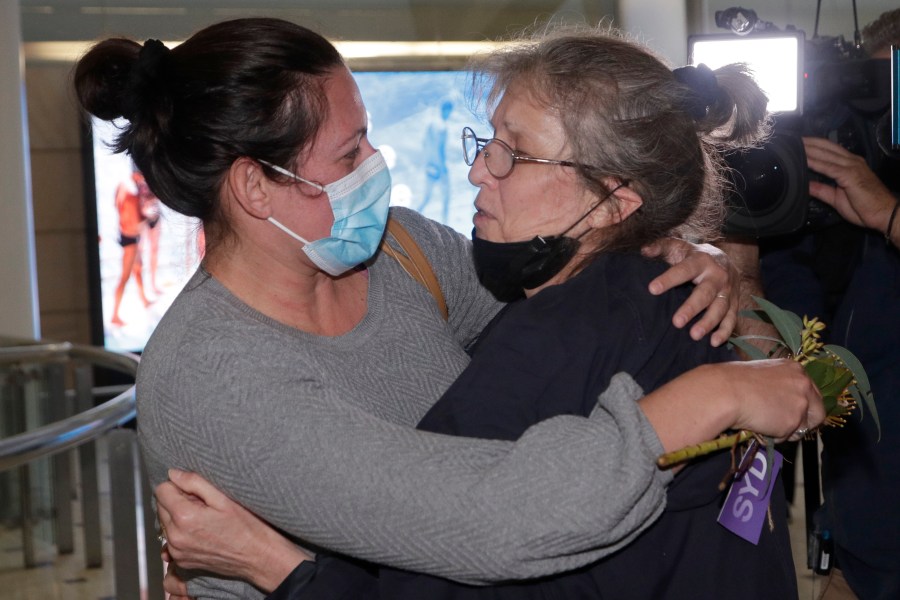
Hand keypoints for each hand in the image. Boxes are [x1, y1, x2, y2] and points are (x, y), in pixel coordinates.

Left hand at [156, 469, 308, 592]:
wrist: (257, 556)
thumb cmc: (246, 526)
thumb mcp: (224, 497)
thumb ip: (195, 482)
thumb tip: (173, 473)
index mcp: (184, 517)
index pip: (162, 490)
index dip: (178, 485)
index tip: (195, 490)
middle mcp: (175, 536)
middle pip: (161, 506)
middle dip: (177, 500)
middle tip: (203, 504)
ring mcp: (177, 552)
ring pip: (165, 523)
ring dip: (178, 517)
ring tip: (203, 518)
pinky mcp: (181, 561)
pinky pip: (171, 540)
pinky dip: (181, 533)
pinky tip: (201, 532)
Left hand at [643, 238, 737, 346]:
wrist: (724, 257)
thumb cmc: (693, 255)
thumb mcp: (678, 246)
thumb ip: (661, 247)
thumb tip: (644, 250)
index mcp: (701, 260)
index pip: (684, 270)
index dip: (668, 279)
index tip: (652, 289)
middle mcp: (718, 275)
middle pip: (705, 293)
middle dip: (692, 308)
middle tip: (677, 322)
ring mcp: (728, 290)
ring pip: (720, 307)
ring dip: (708, 322)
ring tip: (694, 335)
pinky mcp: (735, 302)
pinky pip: (732, 318)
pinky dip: (725, 331)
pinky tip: (714, 342)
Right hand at [724, 359, 824, 441]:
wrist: (725, 391)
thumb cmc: (734, 381)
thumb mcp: (763, 374)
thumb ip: (779, 385)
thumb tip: (780, 401)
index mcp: (796, 369)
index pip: (812, 392)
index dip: (803, 405)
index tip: (792, 412)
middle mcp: (804, 385)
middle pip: (818, 412)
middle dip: (804, 422)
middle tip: (786, 427)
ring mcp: (800, 403)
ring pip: (802, 427)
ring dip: (786, 429)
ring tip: (763, 422)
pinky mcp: (792, 422)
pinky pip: (787, 437)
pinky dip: (774, 435)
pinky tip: (759, 425)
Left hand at [803, 137, 896, 232]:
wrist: (884, 214)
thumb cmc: (864, 207)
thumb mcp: (836, 198)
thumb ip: (821, 190)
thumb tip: (806, 185)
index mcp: (850, 164)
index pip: (829, 150)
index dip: (813, 145)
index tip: (798, 144)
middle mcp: (851, 161)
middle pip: (826, 147)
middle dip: (808, 142)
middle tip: (791, 140)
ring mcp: (852, 166)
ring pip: (826, 154)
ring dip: (809, 149)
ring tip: (794, 145)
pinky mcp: (850, 175)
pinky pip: (829, 167)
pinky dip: (815, 163)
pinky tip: (804, 160)